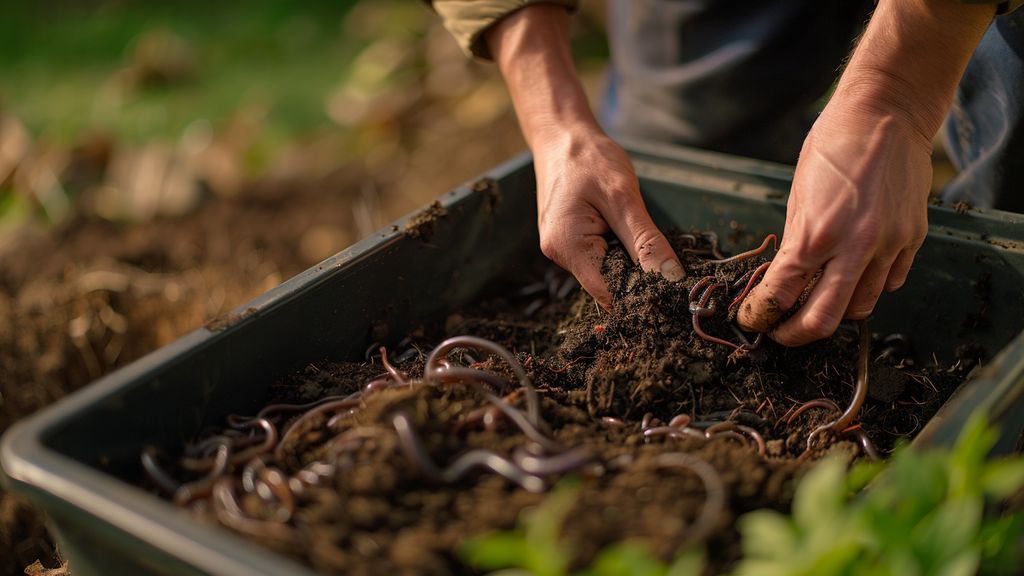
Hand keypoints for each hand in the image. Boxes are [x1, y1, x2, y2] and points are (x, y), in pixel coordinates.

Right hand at [533, 125, 683, 307]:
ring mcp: (564, 249)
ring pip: (607, 271)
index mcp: (568, 247)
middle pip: (608, 284)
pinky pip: (601, 256)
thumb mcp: (624, 198)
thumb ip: (647, 242)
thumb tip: (671, 279)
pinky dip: (620, 247)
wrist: (562, 134)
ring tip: (637, 228)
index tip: (671, 287)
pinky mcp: (572, 240)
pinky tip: (625, 225)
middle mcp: (561, 255)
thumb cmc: (589, 159)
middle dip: (638, 274)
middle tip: (663, 252)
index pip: (609, 293)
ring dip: (630, 258)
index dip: (642, 294)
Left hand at [736, 107, 931, 345]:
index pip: (781, 294)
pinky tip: (854, 275)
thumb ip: (794, 243)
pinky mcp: (913, 239)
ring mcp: (889, 245)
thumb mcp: (798, 195)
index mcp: (816, 233)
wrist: (886, 114)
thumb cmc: (832, 147)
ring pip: (861, 308)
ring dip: (835, 312)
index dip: (760, 314)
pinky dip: (869, 288)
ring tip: (817, 302)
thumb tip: (784, 281)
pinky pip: (889, 284)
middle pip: (823, 321)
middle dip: (793, 334)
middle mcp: (856, 246)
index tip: (752, 319)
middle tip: (780, 332)